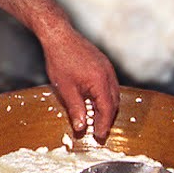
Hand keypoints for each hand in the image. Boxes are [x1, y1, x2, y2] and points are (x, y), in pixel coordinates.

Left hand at [40, 22, 119, 141]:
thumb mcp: (65, 89)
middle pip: (114, 102)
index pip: (107, 109)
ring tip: (97, 119)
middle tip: (99, 131)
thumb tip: (81, 128)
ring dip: (107, 107)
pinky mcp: (103, 63)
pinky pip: (109, 84)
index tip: (99, 136)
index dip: (104, 124)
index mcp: (100, 81)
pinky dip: (105, 96)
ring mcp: (107, 67)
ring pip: (113, 93)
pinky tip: (95, 101)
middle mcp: (108, 74)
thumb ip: (76, 109)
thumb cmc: (60, 60)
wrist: (59, 36)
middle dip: (107, 118)